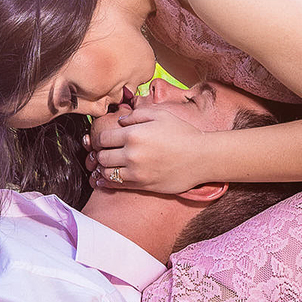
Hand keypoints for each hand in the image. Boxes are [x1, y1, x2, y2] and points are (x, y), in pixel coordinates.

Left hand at [88, 108, 206, 193]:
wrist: (202, 157)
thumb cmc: (183, 133)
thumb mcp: (160, 114)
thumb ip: (136, 115)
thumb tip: (119, 121)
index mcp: (133, 135)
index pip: (102, 138)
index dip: (99, 138)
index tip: (102, 139)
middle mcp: (131, 154)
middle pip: (101, 156)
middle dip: (100, 153)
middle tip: (105, 151)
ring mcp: (136, 172)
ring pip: (106, 173)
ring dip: (103, 168)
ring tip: (108, 164)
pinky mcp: (142, 185)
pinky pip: (116, 186)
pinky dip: (106, 183)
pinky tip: (104, 180)